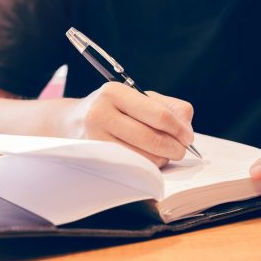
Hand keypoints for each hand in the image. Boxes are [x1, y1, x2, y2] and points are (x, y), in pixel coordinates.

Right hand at [64, 82, 193, 166]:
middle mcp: (100, 113)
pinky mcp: (95, 159)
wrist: (71, 122)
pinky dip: (148, 166)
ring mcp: (94, 139)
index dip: (179, 128)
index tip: (188, 136)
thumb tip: (186, 125)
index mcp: (115, 92)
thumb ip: (168, 106)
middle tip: (181, 149)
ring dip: (161, 159)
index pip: (158, 114)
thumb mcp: (137, 98)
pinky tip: (148, 159)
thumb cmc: (114, 109)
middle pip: (152, 138)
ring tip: (162, 153)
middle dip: (174, 147)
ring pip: (143, 157)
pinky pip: (132, 168)